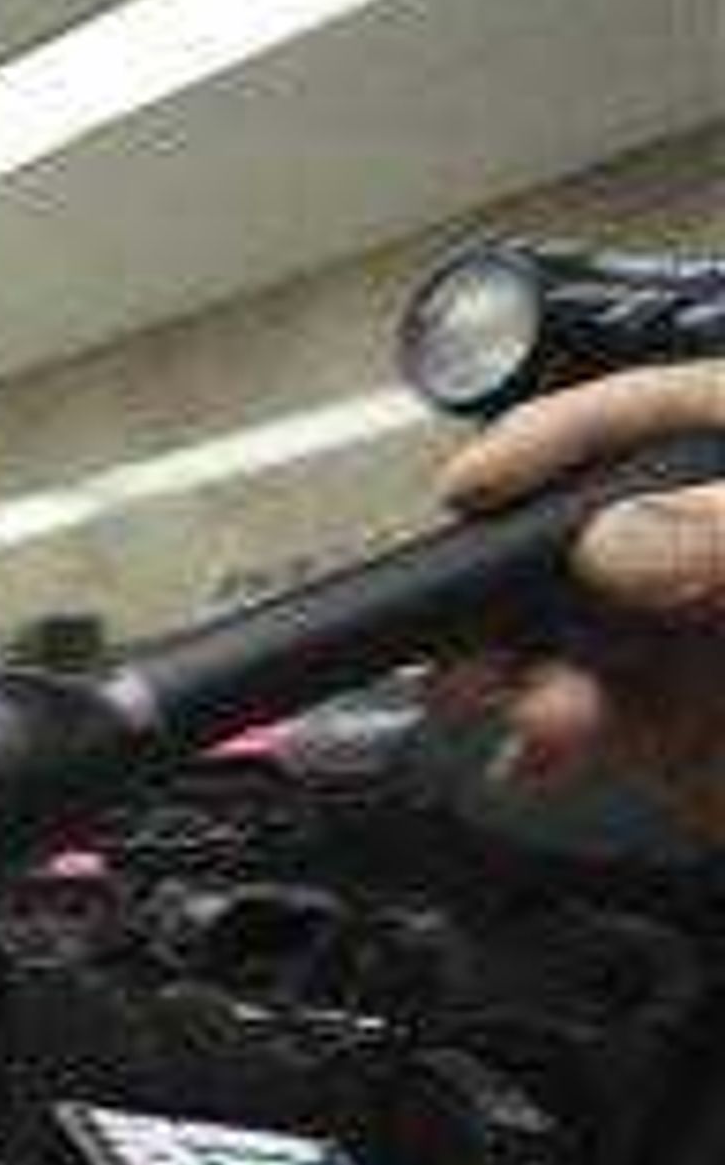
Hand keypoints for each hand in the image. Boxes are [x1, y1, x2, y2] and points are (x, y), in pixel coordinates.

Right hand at [433, 359, 724, 836]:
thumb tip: (618, 536)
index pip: (651, 414)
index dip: (554, 438)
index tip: (477, 486)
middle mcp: (701, 551)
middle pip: (570, 528)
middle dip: (498, 579)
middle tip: (464, 619)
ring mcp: (680, 635)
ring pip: (551, 629)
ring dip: (506, 669)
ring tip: (521, 702)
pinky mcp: (662, 724)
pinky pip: (568, 719)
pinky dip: (533, 740)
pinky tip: (538, 749)